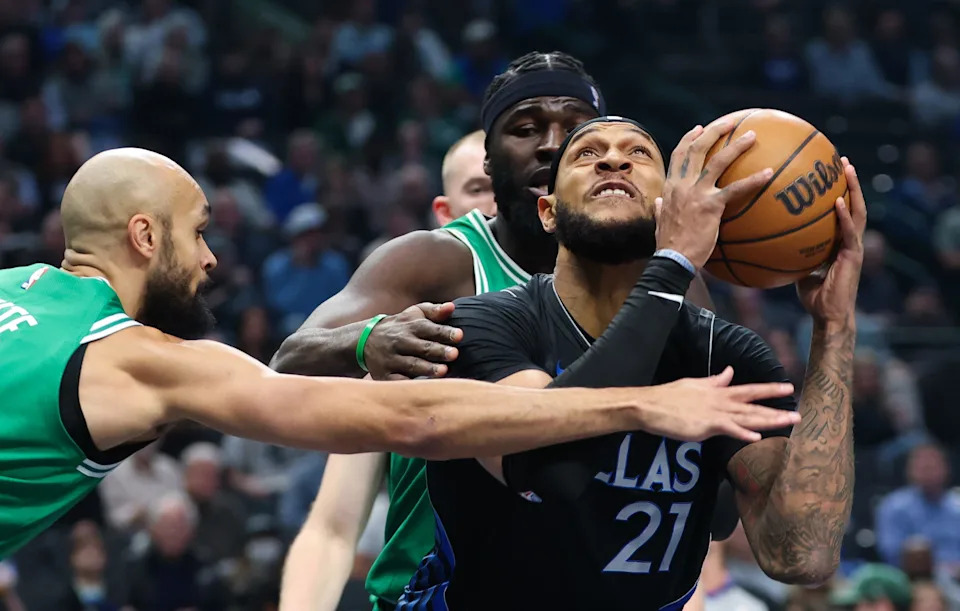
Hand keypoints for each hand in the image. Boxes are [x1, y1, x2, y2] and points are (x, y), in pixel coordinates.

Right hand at [363, 302, 461, 380]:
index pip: (429, 328)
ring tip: (444, 371)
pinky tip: (423, 388)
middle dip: (438, 351)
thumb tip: (451, 307)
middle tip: (455, 354)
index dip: (444, 332)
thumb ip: (434, 311)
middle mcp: (400, 342)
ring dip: (427, 368)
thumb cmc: (401, 327)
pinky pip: (397, 381)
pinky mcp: (384, 375)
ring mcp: (391, 359)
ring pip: (411, 365)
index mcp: (410, 326)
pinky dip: (409, 384)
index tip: (459, 335)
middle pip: (422, 347)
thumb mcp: (414, 314)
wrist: (365, 340)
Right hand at [640, 366, 798, 441]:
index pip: (749, 389)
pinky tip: (756, 437)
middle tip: (799, 414)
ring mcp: (714, 412)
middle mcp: (720, 401)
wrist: (648, 405)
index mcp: (717, 391)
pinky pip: (727, 429)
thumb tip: (729, 372)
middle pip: (753, 405)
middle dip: (776, 409)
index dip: (769, 389)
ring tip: (788, 423)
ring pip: (746, 416)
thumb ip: (715, 380)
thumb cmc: (668, 397)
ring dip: (768, 420)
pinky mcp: (705, 425)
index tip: (788, 388)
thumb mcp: (694, 384)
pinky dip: (742, 433)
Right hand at [655, 116, 772, 268]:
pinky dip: (754, 180)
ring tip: (752, 135)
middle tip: (730, 122)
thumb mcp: (659, 222)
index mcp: (670, 187)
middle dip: (714, 131)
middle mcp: (682, 185)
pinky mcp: (712, 205)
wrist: (673, 259)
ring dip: (736, 145)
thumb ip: (659, 209)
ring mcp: (697, 193)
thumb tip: (657, 202)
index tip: (699, 128)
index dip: (689, 139)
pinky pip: (736, 189)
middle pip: (697, 148)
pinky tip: (770, 174)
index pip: (679, 155)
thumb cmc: (668, 245)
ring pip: (718, 160)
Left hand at [796, 158, 864, 325]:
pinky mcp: (853, 256)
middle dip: (850, 182)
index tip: (830, 172)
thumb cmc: (813, 296)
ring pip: (857, 211)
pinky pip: (849, 232)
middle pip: (853, 204)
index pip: (841, 210)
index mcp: (839, 241)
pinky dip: (844, 216)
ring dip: (854, 189)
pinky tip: (837, 201)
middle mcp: (850, 240)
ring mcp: (854, 247)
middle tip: (843, 160)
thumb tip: (766, 240)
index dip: (839, 191)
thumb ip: (790, 252)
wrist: (828, 316)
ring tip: (847, 169)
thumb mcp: (798, 268)